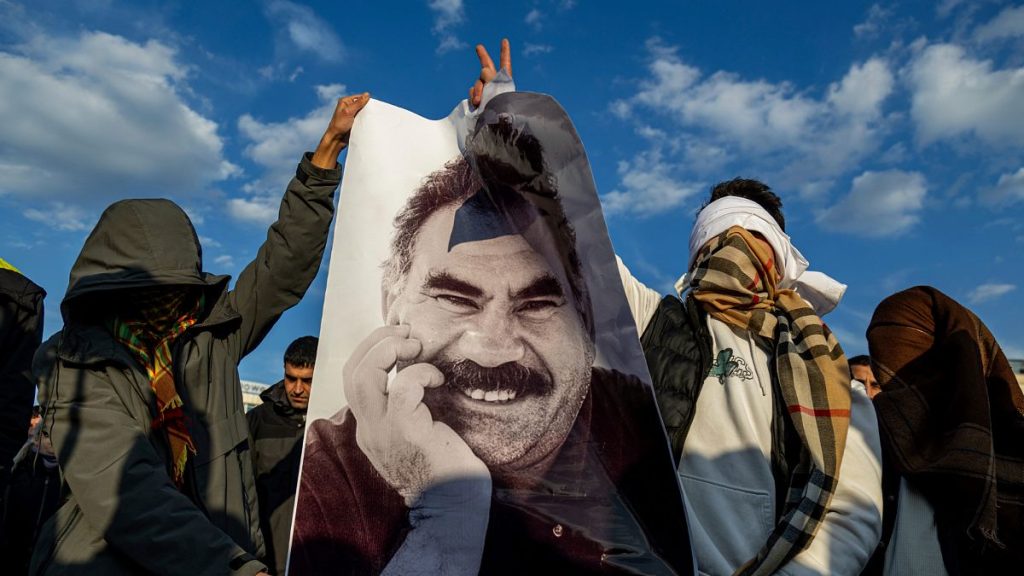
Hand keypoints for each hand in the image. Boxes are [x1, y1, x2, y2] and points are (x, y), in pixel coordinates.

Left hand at [311, 92, 369, 168]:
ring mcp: (351, 114)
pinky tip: (368, 121)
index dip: (366, 101)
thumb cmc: (339, 125)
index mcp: (345, 101)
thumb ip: (358, 103)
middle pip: (362, 104)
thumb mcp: (349, 112)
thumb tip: (367, 94)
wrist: (336, 139)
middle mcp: (348, 106)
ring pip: (363, 111)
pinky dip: (365, 119)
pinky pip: (362, 118)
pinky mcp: (354, 121)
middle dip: (367, 108)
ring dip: (366, 114)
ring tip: (370, 117)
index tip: (372, 106)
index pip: (359, 97)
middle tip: (371, 113)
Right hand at [344, 325, 489, 505]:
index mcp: (370, 428)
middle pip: (351, 372)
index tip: (400, 340)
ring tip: (413, 344)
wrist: (453, 507)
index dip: (372, 351)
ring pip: (362, 376)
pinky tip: (438, 378)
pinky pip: (403, 387)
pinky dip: (420, 372)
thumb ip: (409, 408)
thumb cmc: (446, 470)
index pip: (354, 379)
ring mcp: (383, 431)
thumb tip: (420, 370)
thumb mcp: (417, 433)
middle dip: (375, 342)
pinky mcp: (406, 430)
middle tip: (405, 333)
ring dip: (387, 349)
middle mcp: (369, 429)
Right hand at [469, 38, 511, 107]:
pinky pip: (473, 93)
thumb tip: (484, 69)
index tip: (504, 41)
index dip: (504, 52)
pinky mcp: (479, 100)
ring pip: (477, 83)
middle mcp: (495, 83)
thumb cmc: (501, 107)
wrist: (496, 126)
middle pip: (487, 67)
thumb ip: (490, 76)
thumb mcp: (497, 89)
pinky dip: (473, 96)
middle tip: (478, 47)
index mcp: (505, 80)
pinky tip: (476, 103)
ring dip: (477, 89)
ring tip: (479, 101)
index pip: (505, 63)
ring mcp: (486, 92)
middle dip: (483, 56)